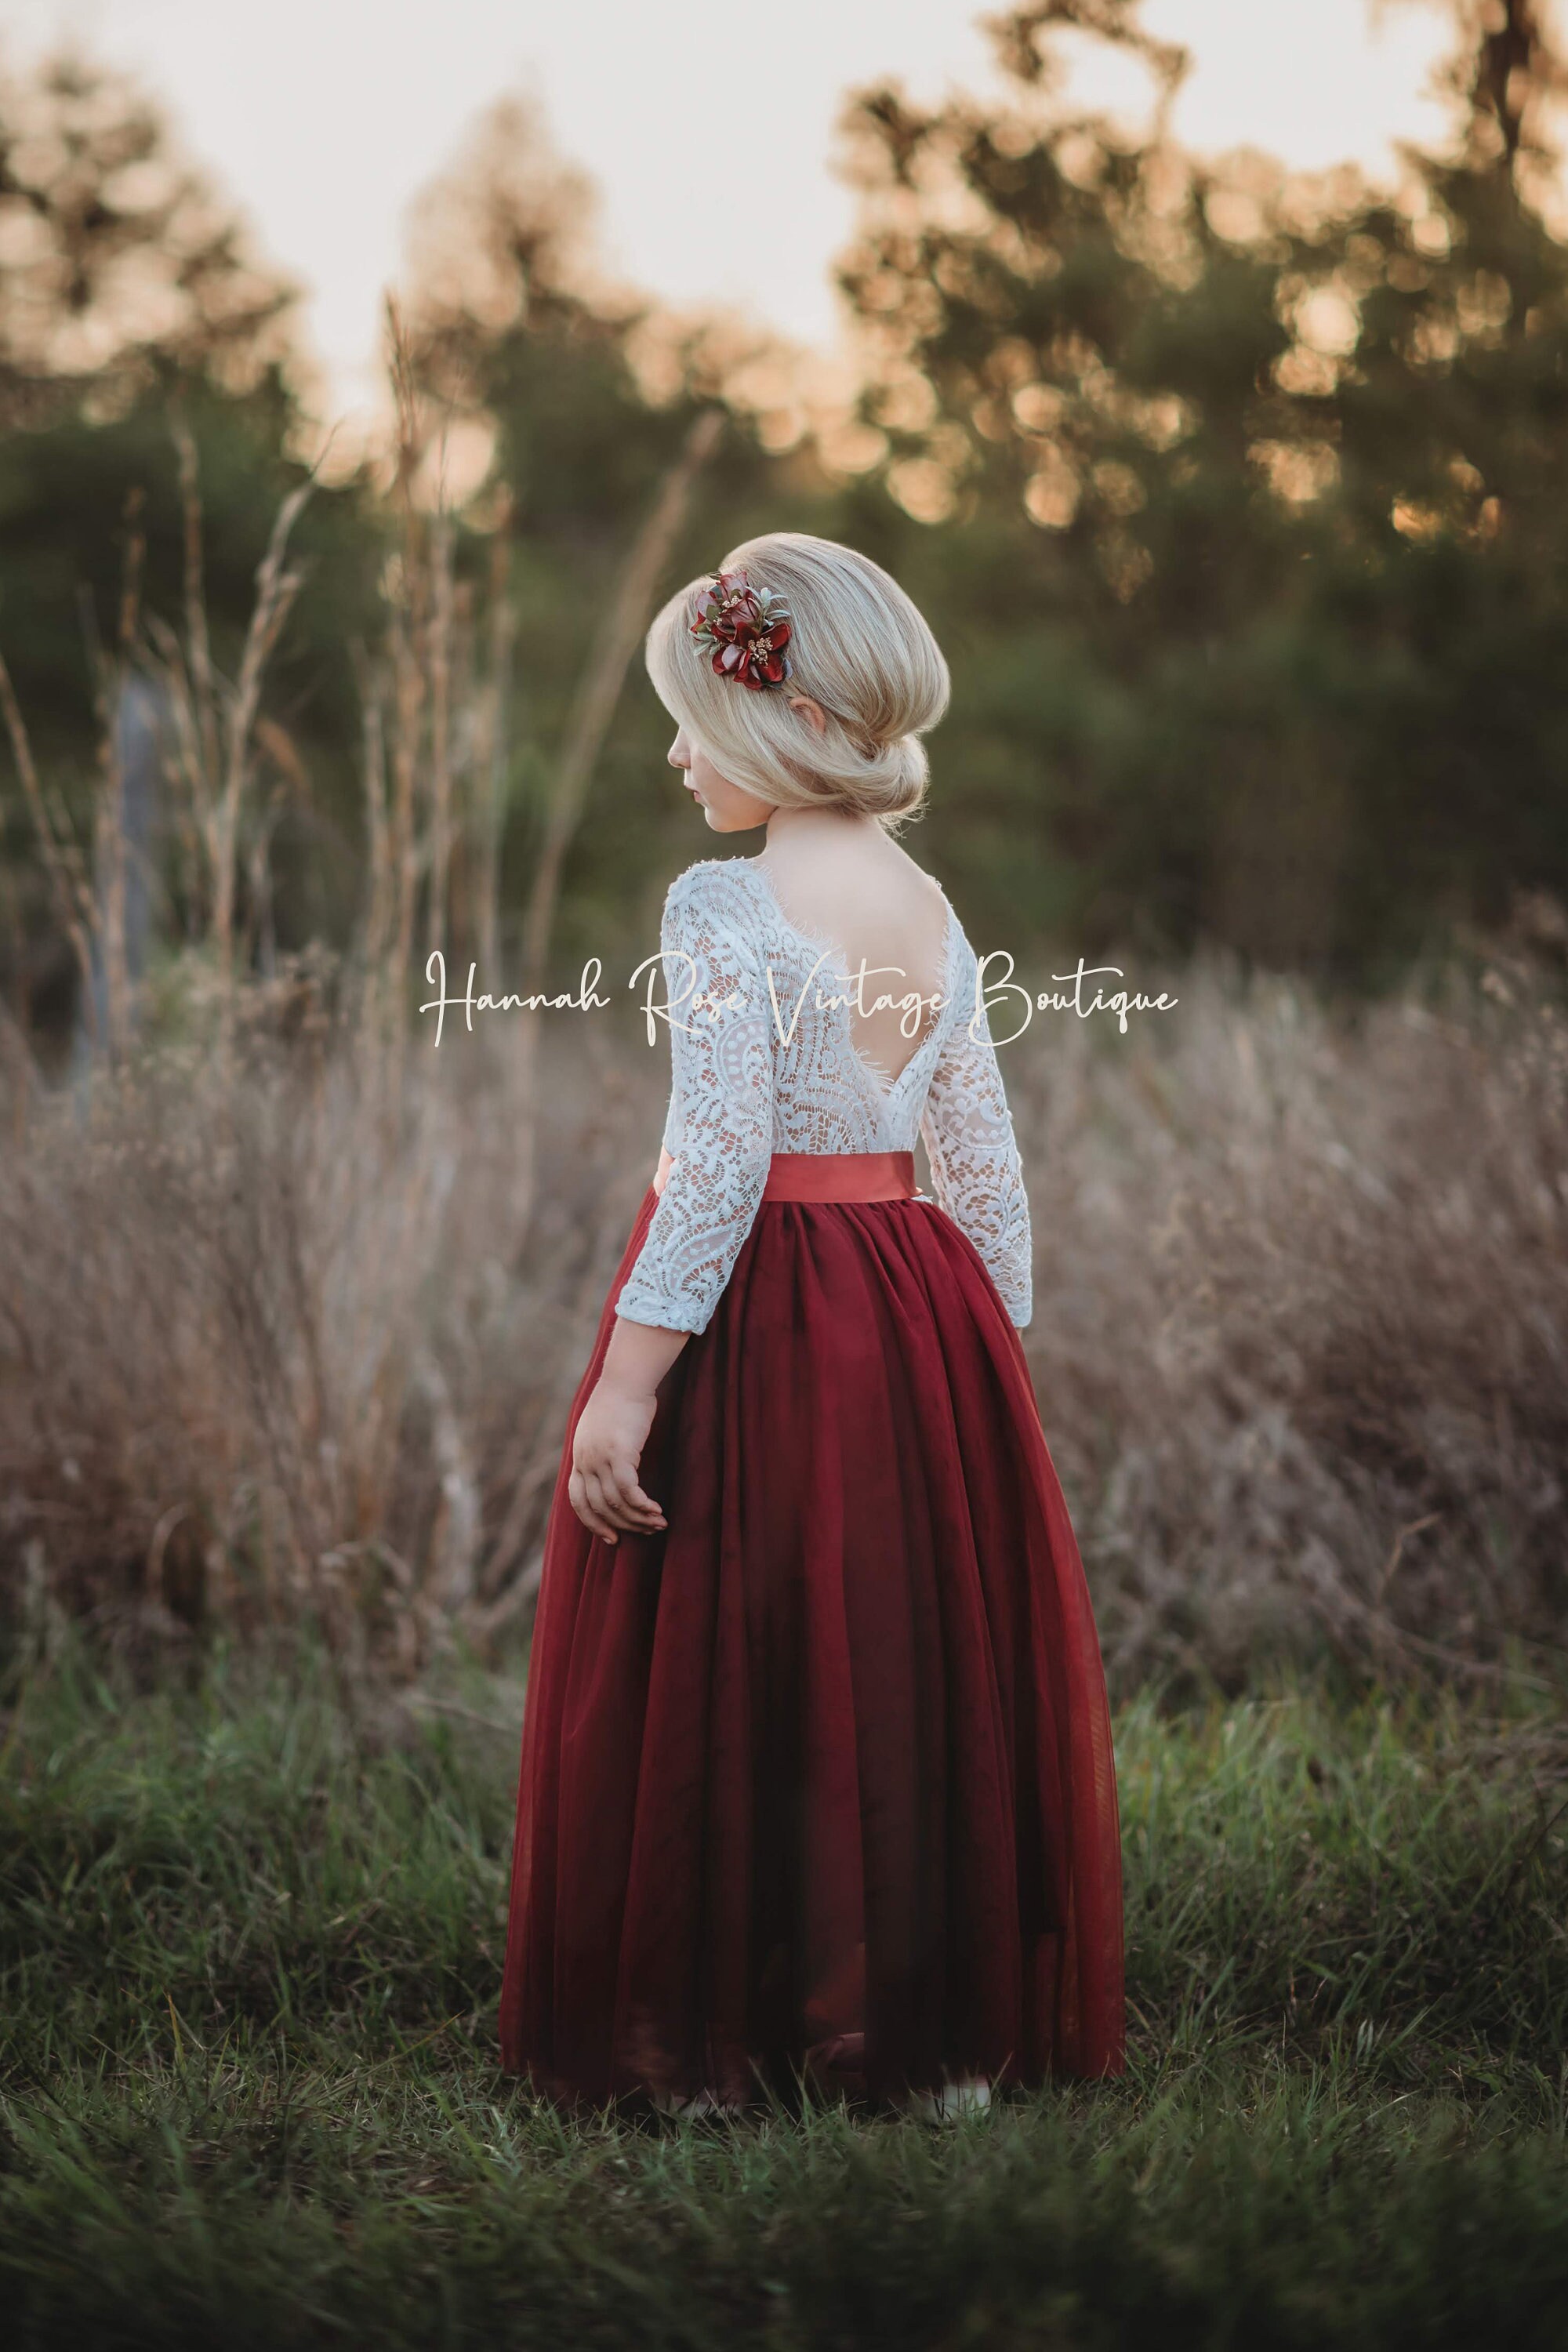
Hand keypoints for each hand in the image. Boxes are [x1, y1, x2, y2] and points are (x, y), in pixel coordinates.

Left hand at [569, 1375, 667, 1544]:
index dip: (593, 1523)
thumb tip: (614, 1467)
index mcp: (579, 1457)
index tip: (611, 1538)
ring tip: (659, 1524)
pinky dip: (643, 1505)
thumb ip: (602, 1450)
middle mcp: (585, 1461)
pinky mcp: (619, 1454)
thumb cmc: (622, 1400)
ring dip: (638, 1518)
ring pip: (616, 1503)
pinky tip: (657, 1511)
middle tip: (646, 1533)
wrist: (626, 1378)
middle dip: (623, 1525)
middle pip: (599, 1507)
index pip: (578, 1500)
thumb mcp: (603, 1428)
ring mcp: (599, 1458)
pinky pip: (630, 1491)